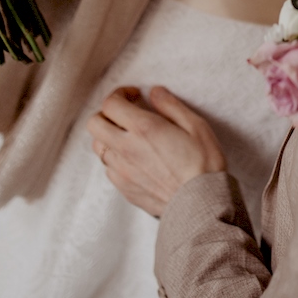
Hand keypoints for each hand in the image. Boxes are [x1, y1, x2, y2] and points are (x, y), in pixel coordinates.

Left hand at [86, 85, 226, 217]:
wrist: (200, 205)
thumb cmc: (203, 165)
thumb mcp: (196, 126)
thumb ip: (171, 105)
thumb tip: (154, 92)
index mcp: (143, 128)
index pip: (110, 104)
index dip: (119, 94)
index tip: (134, 95)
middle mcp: (126, 149)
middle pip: (94, 124)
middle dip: (107, 113)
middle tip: (126, 113)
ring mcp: (122, 171)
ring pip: (98, 146)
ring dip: (109, 136)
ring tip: (130, 136)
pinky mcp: (124, 188)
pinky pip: (108, 167)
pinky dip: (116, 158)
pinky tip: (135, 158)